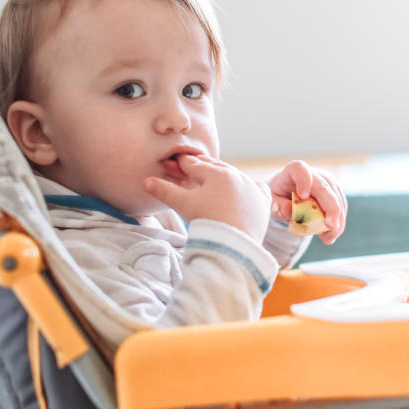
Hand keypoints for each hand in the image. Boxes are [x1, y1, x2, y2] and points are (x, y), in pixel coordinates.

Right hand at [143, 154, 271, 243]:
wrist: (235, 245)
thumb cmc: (208, 222)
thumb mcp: (184, 205)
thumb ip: (165, 191)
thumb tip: (146, 181)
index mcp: (217, 173)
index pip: (193, 164)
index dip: (179, 163)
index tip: (171, 162)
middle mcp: (237, 175)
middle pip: (214, 166)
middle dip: (201, 166)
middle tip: (191, 165)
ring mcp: (252, 187)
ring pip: (234, 175)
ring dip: (223, 174)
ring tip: (214, 177)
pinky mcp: (263, 201)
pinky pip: (255, 187)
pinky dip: (246, 186)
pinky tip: (242, 188)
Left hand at [268, 160, 347, 243]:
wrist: (290, 193)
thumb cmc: (280, 196)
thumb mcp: (272, 202)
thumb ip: (278, 206)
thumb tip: (289, 211)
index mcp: (293, 171)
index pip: (300, 169)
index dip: (303, 180)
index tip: (303, 196)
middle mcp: (313, 174)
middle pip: (325, 187)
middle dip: (331, 208)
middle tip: (331, 226)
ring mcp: (327, 182)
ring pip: (337, 199)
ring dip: (336, 221)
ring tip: (327, 238)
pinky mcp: (336, 192)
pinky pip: (341, 208)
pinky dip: (337, 223)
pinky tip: (329, 236)